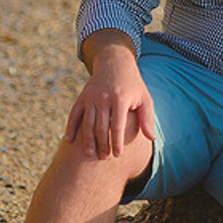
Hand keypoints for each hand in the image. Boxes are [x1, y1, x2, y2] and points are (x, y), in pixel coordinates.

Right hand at [65, 41, 155, 159]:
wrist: (115, 64)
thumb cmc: (134, 86)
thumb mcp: (145, 99)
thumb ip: (147, 119)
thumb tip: (151, 139)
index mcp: (121, 99)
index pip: (117, 126)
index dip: (116, 142)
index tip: (118, 155)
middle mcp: (104, 98)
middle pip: (100, 127)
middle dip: (102, 144)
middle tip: (104, 158)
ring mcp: (91, 98)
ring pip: (87, 123)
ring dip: (87, 140)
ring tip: (90, 154)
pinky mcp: (82, 97)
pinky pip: (74, 115)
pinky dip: (71, 128)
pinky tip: (70, 141)